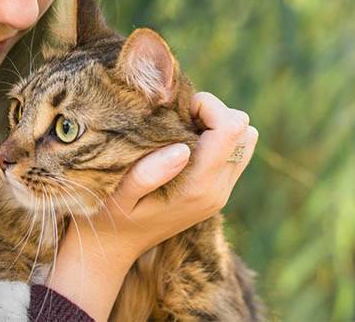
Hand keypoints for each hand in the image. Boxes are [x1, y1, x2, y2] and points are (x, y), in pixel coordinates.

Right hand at [46, 91, 257, 321]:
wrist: (116, 247)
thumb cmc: (110, 214)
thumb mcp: (118, 194)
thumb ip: (147, 174)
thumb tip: (183, 149)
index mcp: (198, 186)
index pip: (231, 128)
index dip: (206, 107)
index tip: (176, 111)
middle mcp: (217, 190)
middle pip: (244, 130)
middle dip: (213, 113)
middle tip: (178, 119)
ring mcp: (221, 193)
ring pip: (245, 140)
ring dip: (217, 126)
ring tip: (182, 130)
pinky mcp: (218, 192)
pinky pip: (236, 152)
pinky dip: (217, 139)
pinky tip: (184, 144)